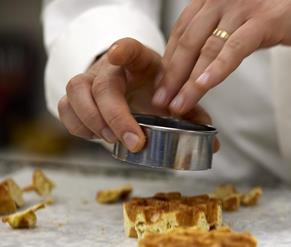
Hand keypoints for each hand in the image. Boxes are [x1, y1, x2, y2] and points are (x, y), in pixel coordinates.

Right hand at [58, 38, 218, 151]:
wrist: (133, 90)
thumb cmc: (155, 92)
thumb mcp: (174, 100)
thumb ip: (193, 118)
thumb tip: (213, 144)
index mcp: (139, 62)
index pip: (128, 48)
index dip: (122, 50)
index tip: (118, 54)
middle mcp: (111, 68)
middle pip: (103, 83)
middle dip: (116, 115)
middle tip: (134, 141)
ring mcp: (90, 80)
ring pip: (76, 91)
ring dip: (94, 120)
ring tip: (114, 141)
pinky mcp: (76, 98)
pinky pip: (65, 108)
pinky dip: (78, 126)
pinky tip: (97, 138)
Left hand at [152, 0, 290, 114]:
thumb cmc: (280, 13)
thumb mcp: (241, 19)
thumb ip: (218, 32)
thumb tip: (196, 63)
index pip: (181, 31)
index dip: (168, 61)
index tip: (160, 86)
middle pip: (187, 41)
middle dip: (172, 75)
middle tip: (161, 101)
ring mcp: (240, 8)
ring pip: (206, 48)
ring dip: (188, 80)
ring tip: (178, 104)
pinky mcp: (262, 21)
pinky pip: (233, 50)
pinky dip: (216, 70)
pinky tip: (204, 87)